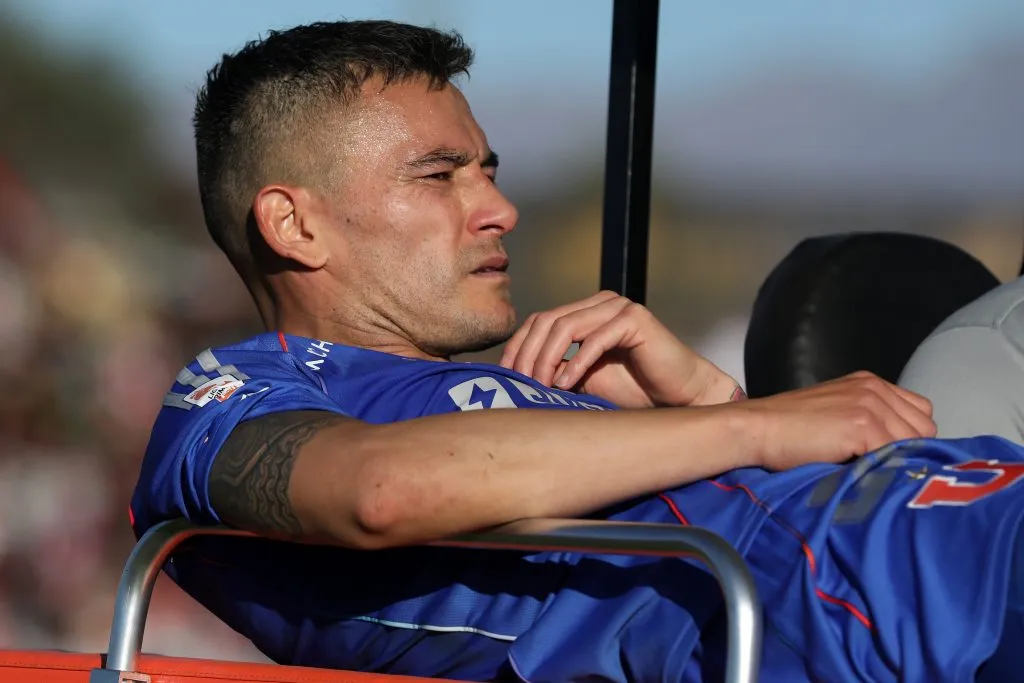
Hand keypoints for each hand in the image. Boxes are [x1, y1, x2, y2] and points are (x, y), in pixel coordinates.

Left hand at [499, 291, 740, 407]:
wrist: (680, 397)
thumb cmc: (635, 390)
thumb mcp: (584, 380)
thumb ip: (556, 369)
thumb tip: (517, 377)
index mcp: (586, 312)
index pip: (539, 321)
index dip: (518, 347)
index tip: (505, 376)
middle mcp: (600, 303)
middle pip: (547, 321)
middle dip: (528, 354)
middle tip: (520, 384)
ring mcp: (618, 307)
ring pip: (566, 326)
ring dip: (547, 359)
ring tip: (541, 386)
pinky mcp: (635, 320)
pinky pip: (595, 339)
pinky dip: (576, 363)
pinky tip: (565, 384)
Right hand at [744, 371, 935, 469]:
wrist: (756, 428)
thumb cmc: (788, 431)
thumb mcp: (835, 415)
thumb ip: (866, 422)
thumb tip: (896, 454)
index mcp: (870, 383)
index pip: (920, 414)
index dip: (907, 438)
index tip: (884, 456)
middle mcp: (875, 388)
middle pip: (925, 430)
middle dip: (906, 451)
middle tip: (877, 467)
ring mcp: (870, 405)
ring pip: (915, 445)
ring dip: (895, 462)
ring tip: (869, 472)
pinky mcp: (863, 425)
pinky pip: (895, 456)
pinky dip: (882, 470)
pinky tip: (861, 475)